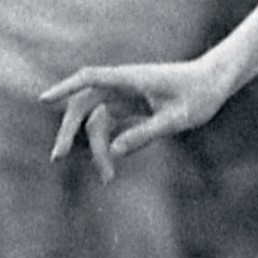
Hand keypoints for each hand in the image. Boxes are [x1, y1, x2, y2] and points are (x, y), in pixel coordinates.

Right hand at [39, 56, 234, 181]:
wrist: (214, 83)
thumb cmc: (199, 95)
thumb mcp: (177, 119)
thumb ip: (146, 133)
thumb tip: (115, 151)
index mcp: (130, 79)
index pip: (90, 78)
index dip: (65, 88)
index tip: (44, 100)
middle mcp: (121, 85)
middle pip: (84, 104)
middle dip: (69, 131)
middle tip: (57, 158)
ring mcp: (124, 96)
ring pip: (95, 121)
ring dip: (95, 148)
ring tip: (107, 178)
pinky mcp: (129, 108)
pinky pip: (109, 127)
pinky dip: (106, 147)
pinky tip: (111, 168)